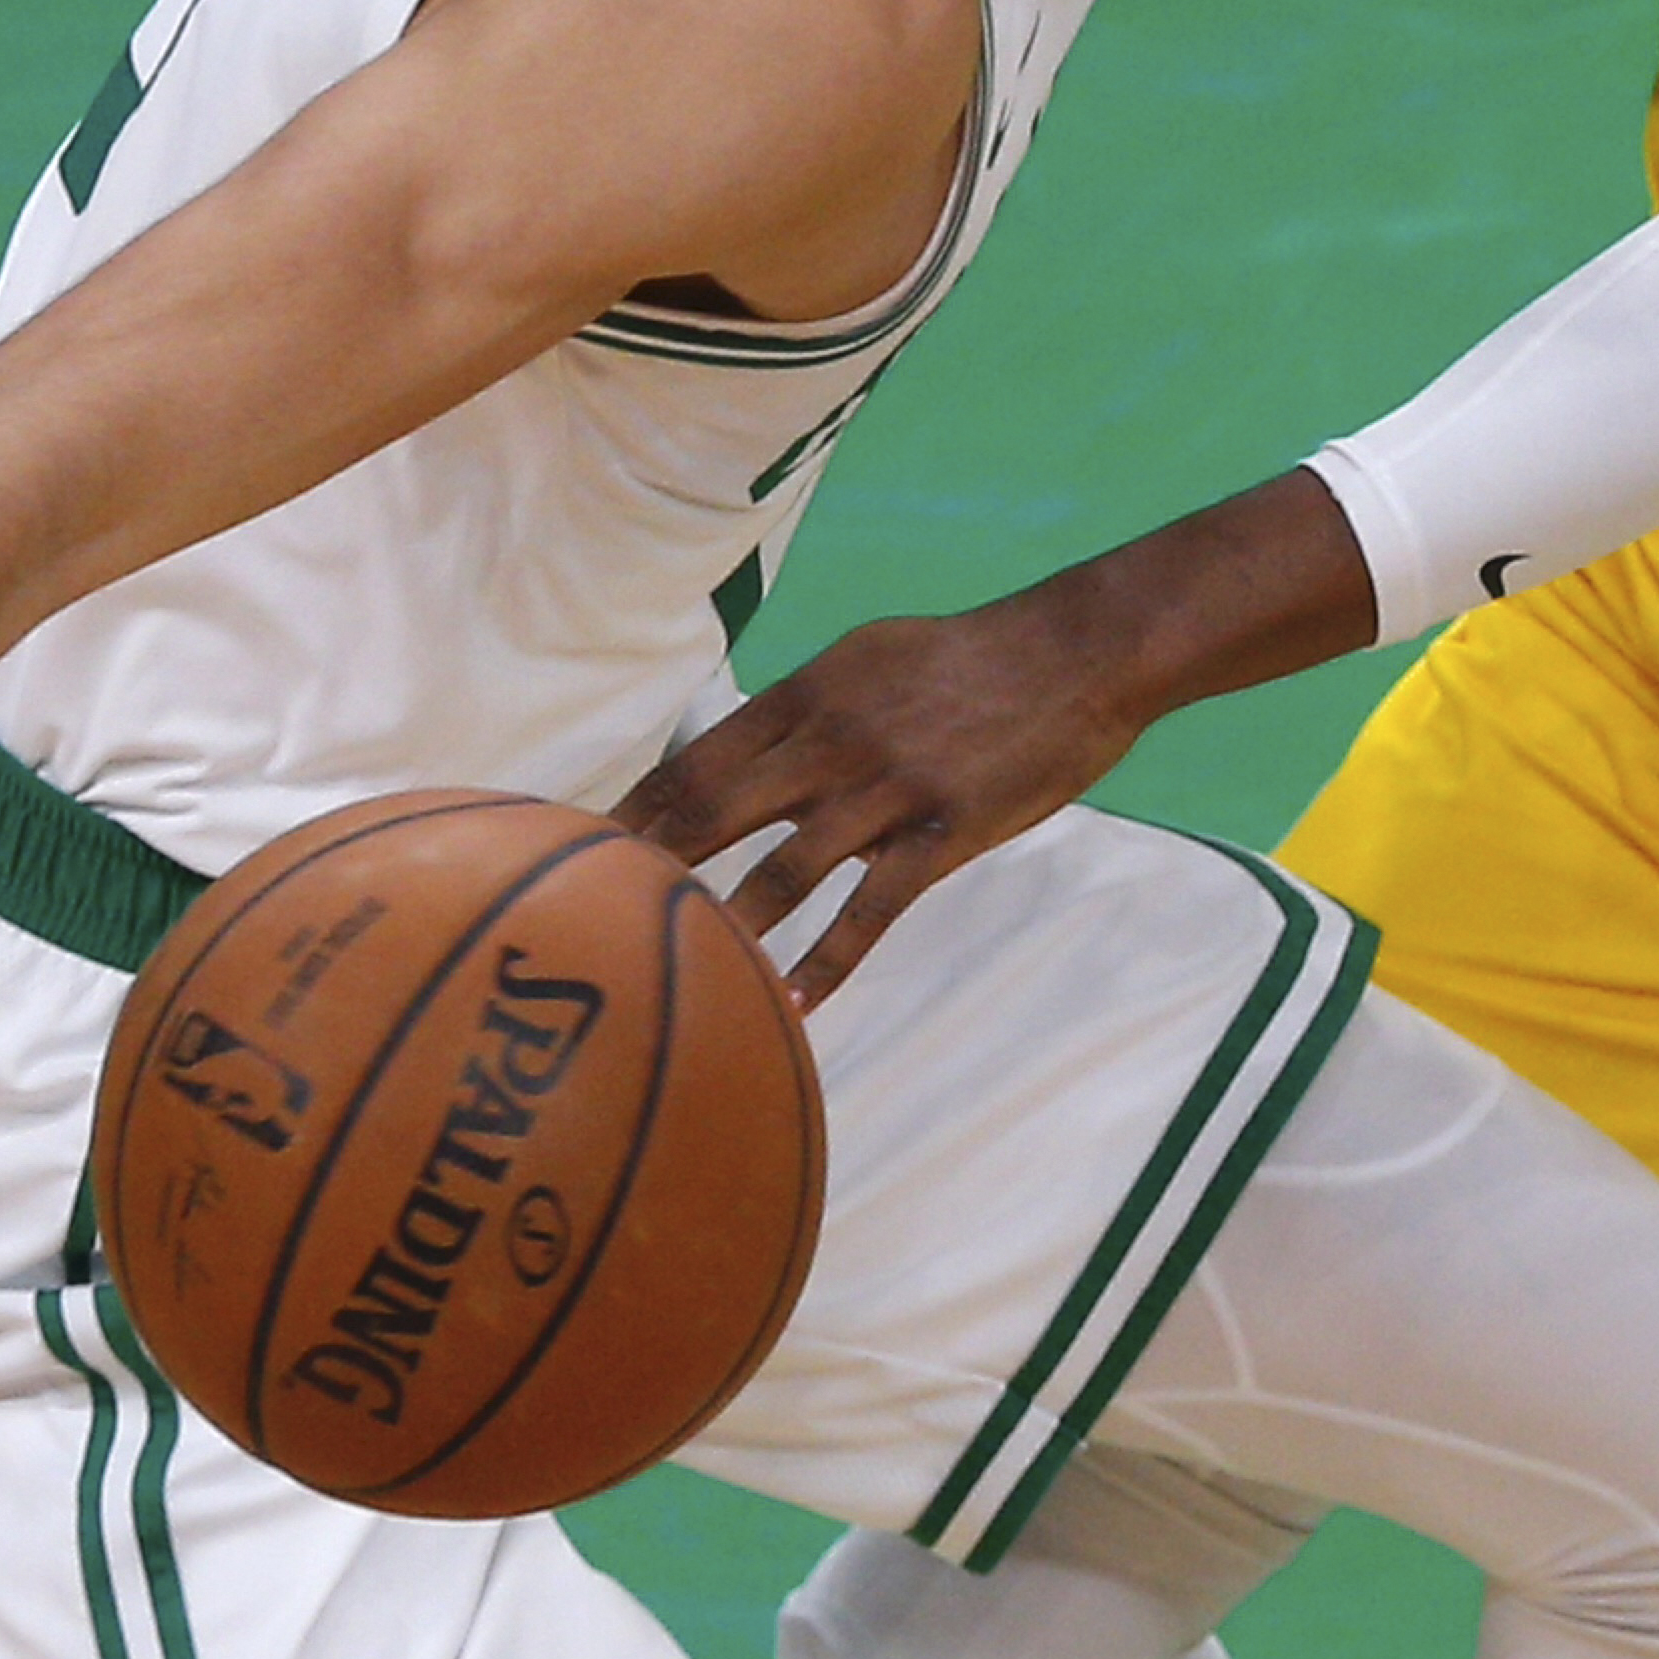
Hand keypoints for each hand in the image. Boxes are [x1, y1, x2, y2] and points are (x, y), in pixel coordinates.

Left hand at [615, 605, 1143, 1008]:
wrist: (1072, 655)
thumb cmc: (967, 656)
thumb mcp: (867, 656)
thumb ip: (803, 707)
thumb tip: (740, 749)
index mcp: (809, 693)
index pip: (701, 758)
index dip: (641, 807)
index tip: (585, 846)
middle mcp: (833, 739)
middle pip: (719, 811)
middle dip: (652, 864)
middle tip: (596, 916)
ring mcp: (888, 788)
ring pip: (787, 869)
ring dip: (729, 925)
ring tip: (679, 974)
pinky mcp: (942, 833)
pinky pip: (874, 909)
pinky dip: (829, 961)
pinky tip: (793, 1004)